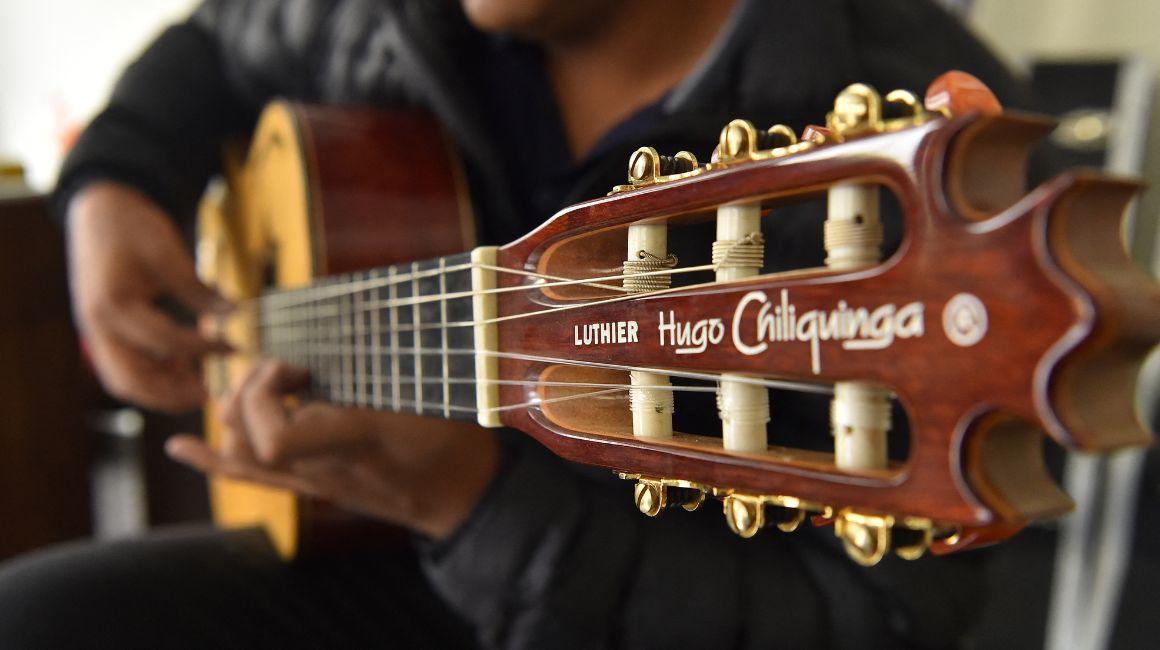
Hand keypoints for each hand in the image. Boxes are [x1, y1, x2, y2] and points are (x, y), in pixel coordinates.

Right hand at [67, 181, 231, 410]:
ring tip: (199, 388)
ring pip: (123, 380)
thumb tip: (237, 313)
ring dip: (160, 392)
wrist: (99, 210)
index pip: (164, 341)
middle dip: (171, 394)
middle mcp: (97, 326)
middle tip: (210, 394)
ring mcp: (95, 332)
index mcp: (113, 305)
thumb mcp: (168, 252)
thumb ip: (199, 290)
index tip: (234, 347)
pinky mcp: (102, 332)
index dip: (203, 348)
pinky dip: (151, 376)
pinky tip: (182, 371)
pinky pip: (123, 368)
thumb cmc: (132, 227)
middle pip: (130, 380)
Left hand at [166, 361, 499, 539]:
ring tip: (273, 383)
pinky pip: (249, 477)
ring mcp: (310, 481)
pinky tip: (181, 446)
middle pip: (240, 431)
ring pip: (236, 451)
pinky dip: (209, 460)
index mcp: (347, 441)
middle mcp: (318, 466)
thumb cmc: (452, 442)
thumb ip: (399, 352)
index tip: (300, 366)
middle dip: (251, 386)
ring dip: (237, 408)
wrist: (460, 496)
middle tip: (296, 368)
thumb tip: (376, 303)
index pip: (273, 439)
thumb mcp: (433, 389)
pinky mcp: (312, 486)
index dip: (268, 392)